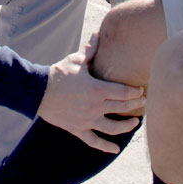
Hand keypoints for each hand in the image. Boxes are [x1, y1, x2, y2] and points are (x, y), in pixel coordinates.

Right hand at [37, 34, 144, 152]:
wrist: (38, 92)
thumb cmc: (58, 74)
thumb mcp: (76, 61)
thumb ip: (90, 50)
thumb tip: (98, 33)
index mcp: (97, 89)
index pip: (123, 92)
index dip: (135, 92)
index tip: (141, 91)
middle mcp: (95, 107)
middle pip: (122, 108)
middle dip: (136, 105)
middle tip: (144, 103)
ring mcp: (87, 120)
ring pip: (113, 128)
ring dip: (127, 126)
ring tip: (135, 123)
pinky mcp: (78, 129)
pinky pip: (94, 141)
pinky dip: (105, 146)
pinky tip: (116, 149)